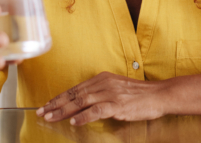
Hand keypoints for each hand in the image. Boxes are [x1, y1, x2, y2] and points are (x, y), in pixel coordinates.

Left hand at [36, 72, 168, 125]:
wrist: (159, 95)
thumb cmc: (139, 95)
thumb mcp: (117, 89)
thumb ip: (101, 94)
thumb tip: (84, 105)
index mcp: (102, 78)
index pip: (76, 88)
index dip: (60, 97)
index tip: (47, 104)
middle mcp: (104, 83)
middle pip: (74, 94)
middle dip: (56, 103)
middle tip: (41, 111)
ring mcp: (110, 93)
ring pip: (81, 101)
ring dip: (63, 110)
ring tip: (50, 116)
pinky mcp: (117, 105)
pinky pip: (96, 110)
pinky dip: (83, 116)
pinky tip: (74, 121)